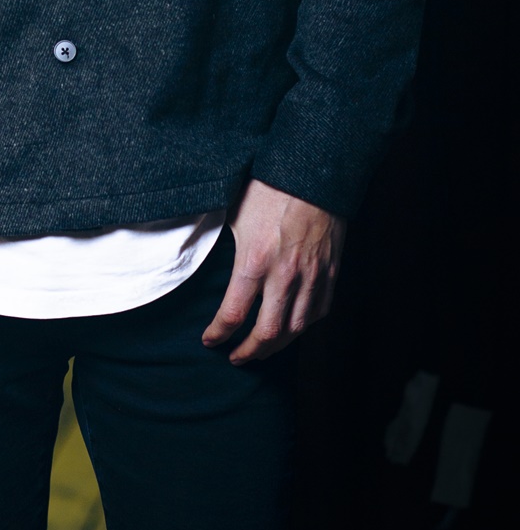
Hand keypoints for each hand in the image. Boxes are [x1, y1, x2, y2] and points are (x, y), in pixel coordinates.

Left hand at [202, 178, 345, 365]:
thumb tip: (199, 259)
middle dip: (248, 352)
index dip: (218, 334)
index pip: (233, 314)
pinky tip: (290, 329)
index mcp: (255, 261)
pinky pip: (318, 312)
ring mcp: (312, 277)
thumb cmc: (268, 188)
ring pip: (295, 330)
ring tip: (261, 350)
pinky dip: (302, 328)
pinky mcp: (330, 273)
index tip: (209, 340)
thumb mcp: (233, 215)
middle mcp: (285, 276)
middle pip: (268, 334)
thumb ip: (223, 247)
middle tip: (235, 357)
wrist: (313, 172)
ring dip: (276, 346)